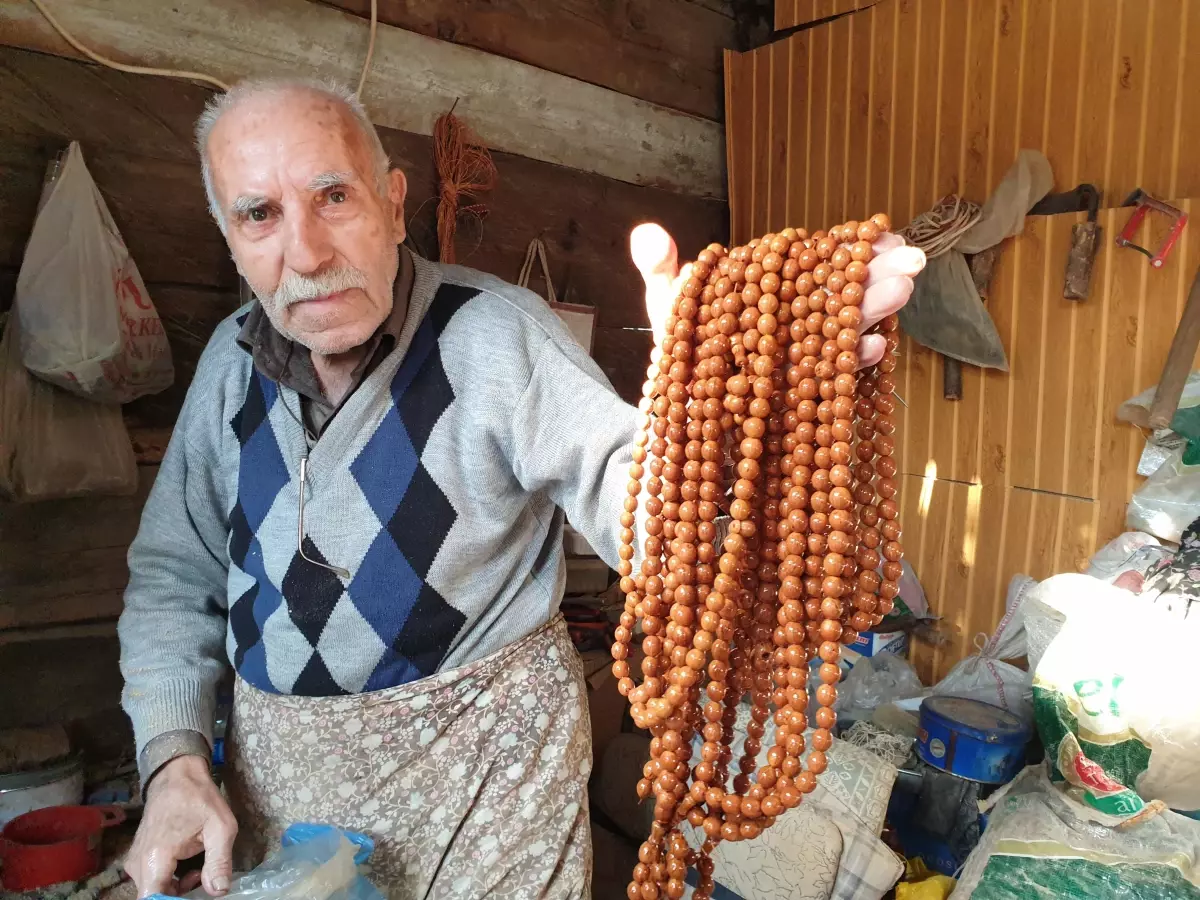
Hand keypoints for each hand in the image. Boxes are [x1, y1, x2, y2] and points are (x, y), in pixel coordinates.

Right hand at [125, 755, 236, 897]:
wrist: (176, 775)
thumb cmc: (199, 798)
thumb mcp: (220, 827)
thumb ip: (219, 861)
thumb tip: (219, 891)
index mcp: (156, 856)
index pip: (152, 898)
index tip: (193, 895)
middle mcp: (137, 863)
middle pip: (155, 896)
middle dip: (179, 896)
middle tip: (201, 878)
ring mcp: (134, 860)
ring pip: (153, 889)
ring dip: (176, 888)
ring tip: (197, 869)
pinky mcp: (137, 858)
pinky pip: (151, 879)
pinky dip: (169, 880)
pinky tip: (186, 866)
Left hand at [631, 224, 925, 369]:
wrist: (676, 415)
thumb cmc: (681, 354)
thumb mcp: (668, 307)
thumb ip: (661, 269)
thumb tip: (647, 232)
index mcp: (769, 292)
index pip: (814, 264)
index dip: (848, 248)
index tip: (880, 233)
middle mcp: (791, 324)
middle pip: (836, 294)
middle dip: (874, 275)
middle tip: (910, 259)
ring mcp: (799, 360)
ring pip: (838, 331)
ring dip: (870, 310)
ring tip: (900, 290)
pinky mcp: (801, 396)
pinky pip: (830, 378)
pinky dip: (851, 363)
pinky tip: (872, 346)